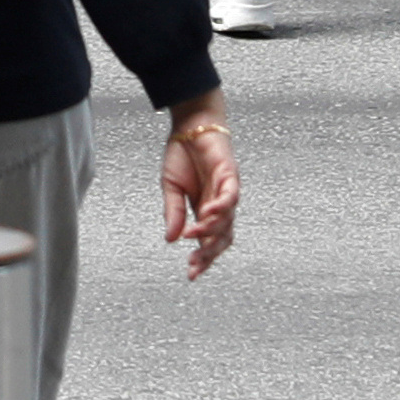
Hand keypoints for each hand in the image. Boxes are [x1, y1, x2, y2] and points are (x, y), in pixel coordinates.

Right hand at [159, 94, 239, 279]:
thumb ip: (174, 213)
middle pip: (221, 238)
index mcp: (204, 209)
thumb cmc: (182, 154)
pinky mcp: (230, 176)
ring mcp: (226, 191)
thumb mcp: (170, 188)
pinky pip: (230, 196)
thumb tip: (171, 239)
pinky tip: (207, 213)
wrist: (189, 126)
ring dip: (210, 230)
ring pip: (227, 221)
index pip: (207, 241)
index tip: (190, 274)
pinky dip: (221, 207)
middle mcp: (218, 205)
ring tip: (193, 235)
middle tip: (194, 264)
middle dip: (208, 253)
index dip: (202, 258)